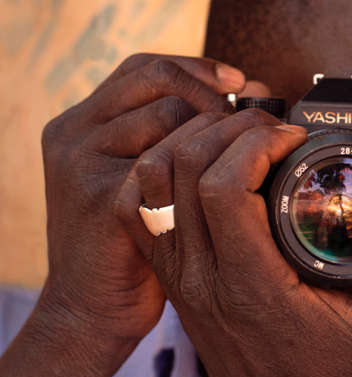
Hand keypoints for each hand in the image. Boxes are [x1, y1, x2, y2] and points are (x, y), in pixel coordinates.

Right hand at [39, 53, 243, 343]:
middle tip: (252, 111)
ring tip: (247, 144)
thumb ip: (174, 136)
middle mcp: (75, 134)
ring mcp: (85, 165)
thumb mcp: (142, 178)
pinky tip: (239, 173)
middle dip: (213, 89)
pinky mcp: (106, 199)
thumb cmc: (133, 240)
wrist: (91, 308)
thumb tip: (247, 95)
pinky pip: (171, 159)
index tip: (239, 81)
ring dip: (218, 122)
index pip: (145, 67)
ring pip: (169, 112)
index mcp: (83, 123)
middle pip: (157, 78)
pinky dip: (213, 158)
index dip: (197, 68)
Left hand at [120, 109, 351, 376]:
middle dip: (227, 129)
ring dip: (190, 142)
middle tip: (270, 128)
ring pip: (150, 180)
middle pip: (182, 170)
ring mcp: (179, 276)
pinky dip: (165, 170)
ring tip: (239, 138)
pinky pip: (141, 206)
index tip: (295, 138)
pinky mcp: (171, 275)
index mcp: (253, 286)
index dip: (256, 143)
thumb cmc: (336, 376)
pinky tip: (207, 165)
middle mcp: (204, 278)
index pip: (222, 190)